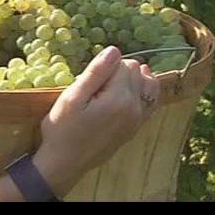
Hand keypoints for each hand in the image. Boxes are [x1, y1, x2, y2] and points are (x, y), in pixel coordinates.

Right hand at [31, 46, 160, 195]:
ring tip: (111, 85)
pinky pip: (151, 100)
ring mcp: (138, 119)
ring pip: (147, 83)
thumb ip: (96, 72)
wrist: (65, 163)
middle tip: (95, 87)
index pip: (122, 63)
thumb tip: (115, 50)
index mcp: (119, 99)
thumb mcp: (73, 98)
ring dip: (132, 79)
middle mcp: (134, 108)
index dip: (104, 66)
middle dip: (117, 72)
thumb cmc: (63, 129)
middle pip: (136, 71)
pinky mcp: (136, 127)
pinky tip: (130, 91)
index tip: (89, 81)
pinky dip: (144, 91)